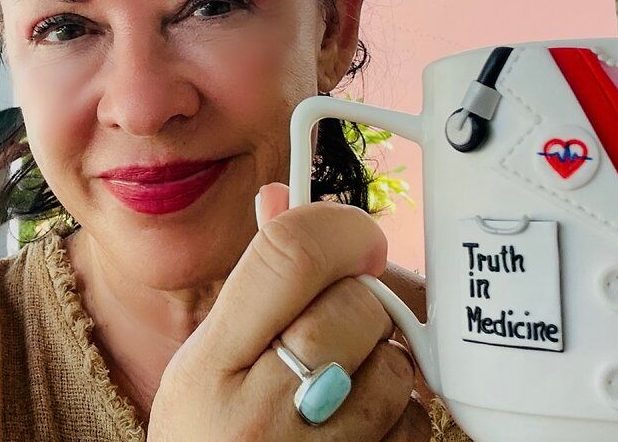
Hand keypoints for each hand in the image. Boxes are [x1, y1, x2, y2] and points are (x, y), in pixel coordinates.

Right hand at [147, 182, 430, 440]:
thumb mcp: (202, 370)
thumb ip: (251, 288)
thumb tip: (283, 200)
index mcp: (209, 369)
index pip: (290, 254)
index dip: (339, 227)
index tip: (356, 239)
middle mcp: (257, 414)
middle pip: (355, 303)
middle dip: (361, 304)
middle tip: (340, 325)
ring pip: (395, 367)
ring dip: (383, 367)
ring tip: (340, 390)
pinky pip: (415, 426)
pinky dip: (399, 420)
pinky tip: (358, 431)